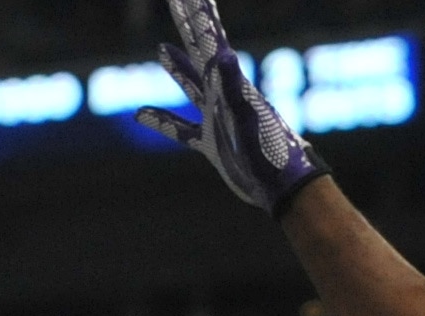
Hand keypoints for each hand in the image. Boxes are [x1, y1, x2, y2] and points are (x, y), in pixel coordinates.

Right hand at [145, 0, 320, 213]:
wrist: (283, 187)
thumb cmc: (270, 152)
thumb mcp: (248, 115)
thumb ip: (232, 85)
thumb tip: (223, 53)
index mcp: (230, 82)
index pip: (209, 40)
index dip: (198, 16)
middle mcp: (223, 94)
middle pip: (200, 52)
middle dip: (190, 26)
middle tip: (179, 0)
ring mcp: (217, 118)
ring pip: (191, 85)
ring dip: (177, 68)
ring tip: (162, 48)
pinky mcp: (212, 143)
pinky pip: (181, 129)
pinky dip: (161, 122)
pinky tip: (141, 115)